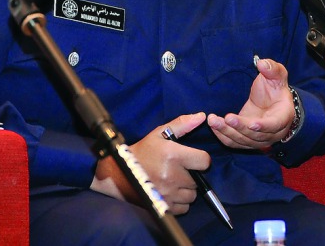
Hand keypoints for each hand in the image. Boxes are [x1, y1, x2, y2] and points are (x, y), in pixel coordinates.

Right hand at [90, 112, 209, 214]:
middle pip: (198, 180)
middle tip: (178, 170)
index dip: (200, 159)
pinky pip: (184, 208)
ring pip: (192, 195)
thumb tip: (202, 116)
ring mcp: (168, 193)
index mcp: (173, 155)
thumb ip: (182, 124)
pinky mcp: (164, 206)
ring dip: (186, 189)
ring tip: (173, 181)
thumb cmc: (143, 151)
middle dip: (191, 175)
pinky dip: (180, 202)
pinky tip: (170, 192)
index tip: (191, 159)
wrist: (120, 173)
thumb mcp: (160, 133)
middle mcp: (172, 175)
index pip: (204, 161)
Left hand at [208, 57, 294, 149]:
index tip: (251, 123)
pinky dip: (223, 136)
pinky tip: (214, 126)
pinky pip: (235, 143)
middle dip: (240, 127)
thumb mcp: (277, 75)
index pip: (274, 124)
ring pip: (243, 141)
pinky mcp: (247, 140)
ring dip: (227, 132)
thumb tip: (262, 63)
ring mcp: (259, 139)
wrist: (271, 102)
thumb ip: (272, 69)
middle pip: (256, 136)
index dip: (263, 126)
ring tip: (213, 120)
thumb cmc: (276, 88)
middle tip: (226, 118)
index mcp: (283, 116)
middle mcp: (273, 133)